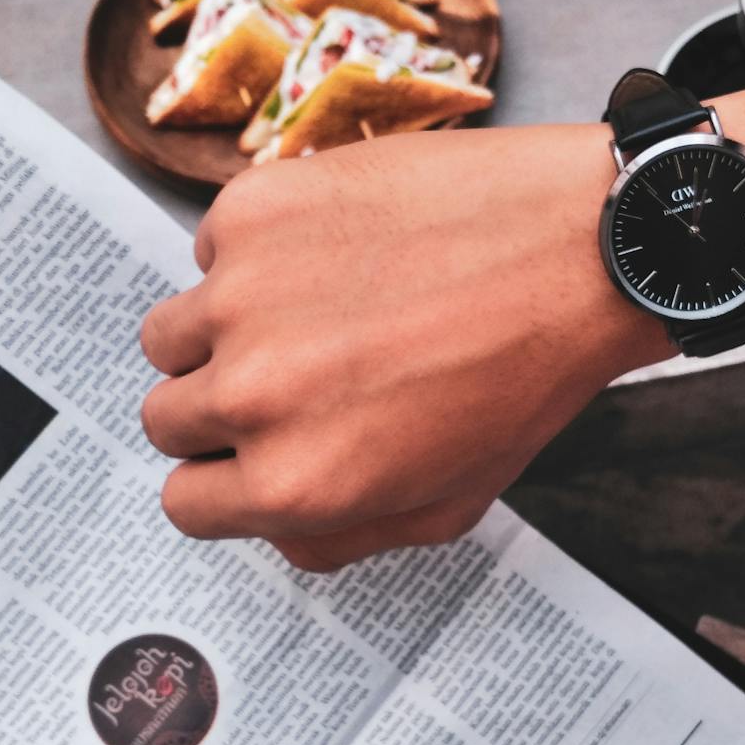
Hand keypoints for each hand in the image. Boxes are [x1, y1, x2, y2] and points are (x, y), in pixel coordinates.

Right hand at [139, 80, 744, 570]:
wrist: (577, 248)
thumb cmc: (524, 379)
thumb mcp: (447, 505)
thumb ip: (339, 537)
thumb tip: (270, 525)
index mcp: (295, 484)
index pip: (184, 502)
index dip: (224, 479)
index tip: (252, 452)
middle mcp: (253, 394)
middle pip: (166, 418)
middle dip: (219, 410)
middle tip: (292, 379)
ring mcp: (242, 292)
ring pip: (171, 333)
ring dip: (221, 333)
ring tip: (308, 315)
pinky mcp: (253, 208)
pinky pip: (211, 248)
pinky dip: (255, 256)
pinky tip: (337, 253)